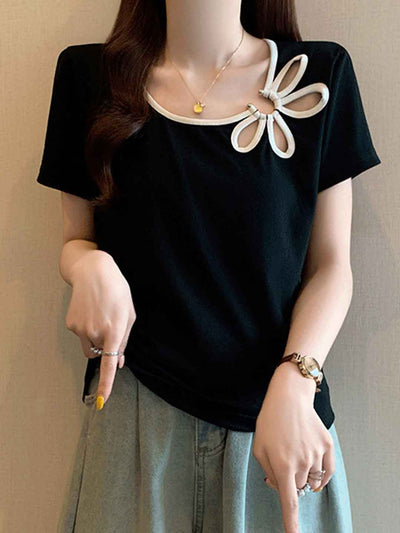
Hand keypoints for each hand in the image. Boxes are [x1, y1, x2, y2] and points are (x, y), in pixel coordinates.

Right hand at [65, 250, 135, 408]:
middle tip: (110, 323)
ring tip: (100, 314)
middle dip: (106, 346)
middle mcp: (96, 331)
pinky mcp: (71, 324)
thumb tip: (119, 364)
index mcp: (115, 329)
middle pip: (101, 354)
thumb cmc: (117, 291)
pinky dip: (86, 328)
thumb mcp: (129, 314)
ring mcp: (81, 328)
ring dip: (96, 338)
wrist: (93, 270)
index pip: (110, 363)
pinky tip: (90, 310)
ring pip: (90, 347)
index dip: (106, 383)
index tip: (102, 400)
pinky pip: (81, 336)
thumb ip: (125, 341)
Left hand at [252, 362, 334, 532]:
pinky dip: (320, 474)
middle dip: (290, 482)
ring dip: (304, 475)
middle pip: (299, 489)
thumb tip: (282, 489)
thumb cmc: (270, 421)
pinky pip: (327, 472)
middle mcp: (301, 462)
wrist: (290, 397)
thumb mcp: (259, 447)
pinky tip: (312, 463)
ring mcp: (317, 454)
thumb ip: (269, 472)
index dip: (291, 523)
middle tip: (283, 461)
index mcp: (282, 464)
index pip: (289, 502)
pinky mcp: (327, 446)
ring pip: (312, 480)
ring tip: (295, 452)